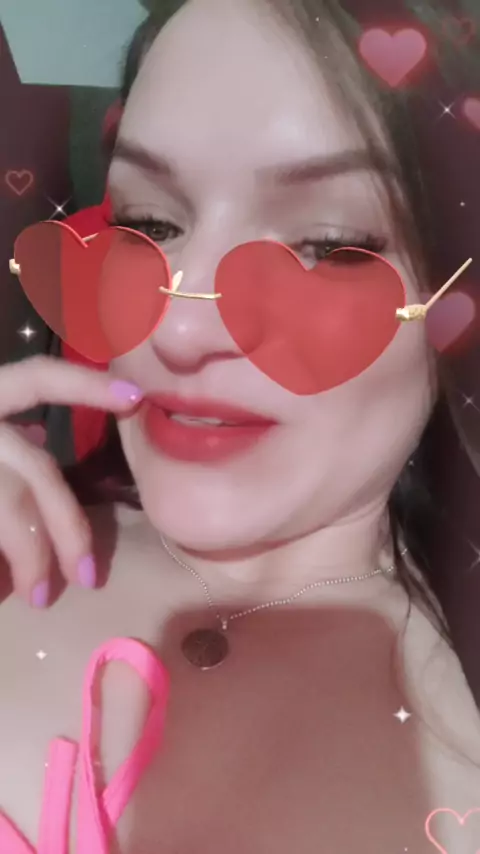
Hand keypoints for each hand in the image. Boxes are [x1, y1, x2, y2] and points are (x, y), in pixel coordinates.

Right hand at [0, 356, 141, 607]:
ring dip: (30, 556)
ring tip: (40, 595)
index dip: (85, 385)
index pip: (36, 378)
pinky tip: (1, 586)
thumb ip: (0, 429)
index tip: (136, 398)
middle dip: (67, 525)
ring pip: (6, 507)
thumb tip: (37, 438)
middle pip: (33, 471)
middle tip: (87, 576)